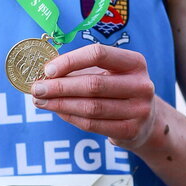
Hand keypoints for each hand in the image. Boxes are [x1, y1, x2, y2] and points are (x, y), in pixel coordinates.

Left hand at [31, 42, 156, 149]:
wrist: (148, 121)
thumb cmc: (118, 89)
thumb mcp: (108, 73)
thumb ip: (81, 70)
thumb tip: (45, 74)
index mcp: (135, 62)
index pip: (98, 54)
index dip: (70, 61)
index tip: (48, 70)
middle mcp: (141, 85)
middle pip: (93, 84)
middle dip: (60, 87)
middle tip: (37, 89)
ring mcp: (139, 110)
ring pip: (91, 107)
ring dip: (61, 104)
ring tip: (41, 102)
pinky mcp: (131, 131)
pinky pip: (92, 125)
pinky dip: (71, 117)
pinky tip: (57, 112)